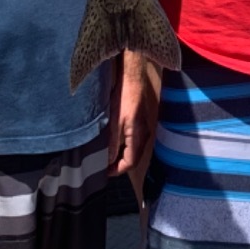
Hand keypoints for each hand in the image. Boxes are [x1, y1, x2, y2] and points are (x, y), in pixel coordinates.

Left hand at [107, 53, 157, 176]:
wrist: (133, 76)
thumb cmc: (124, 97)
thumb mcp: (114, 121)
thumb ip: (111, 143)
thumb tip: (107, 161)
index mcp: (139, 137)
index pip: (130, 162)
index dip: (117, 170)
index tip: (104, 173)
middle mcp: (145, 134)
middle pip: (134, 158)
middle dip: (120, 164)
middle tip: (104, 167)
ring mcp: (145, 127)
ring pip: (134, 149)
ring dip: (122, 155)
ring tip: (107, 157)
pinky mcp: (142, 120)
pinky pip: (135, 140)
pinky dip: (125, 146)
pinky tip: (115, 142)